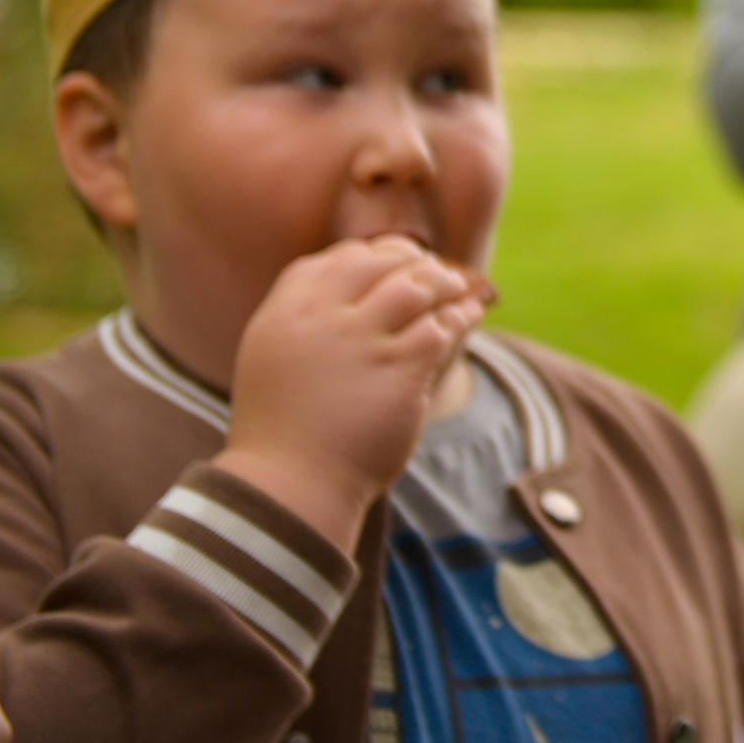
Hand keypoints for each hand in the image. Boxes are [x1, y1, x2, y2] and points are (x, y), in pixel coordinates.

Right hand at [213, 236, 485, 549]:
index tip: (397, 264)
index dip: (376, 257)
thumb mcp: (272, 355)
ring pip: (417, 285)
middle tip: (437, 273)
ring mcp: (362, 342)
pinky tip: (471, 312)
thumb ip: (307, 316)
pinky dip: (462, 314)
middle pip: (381, 262)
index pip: (341, 258)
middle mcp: (322, 318)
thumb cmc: (283, 428)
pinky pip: (442, 326)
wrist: (290, 485)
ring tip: (460, 287)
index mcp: (286, 310)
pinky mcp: (400, 369)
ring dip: (446, 282)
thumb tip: (355, 280)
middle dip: (415, 262)